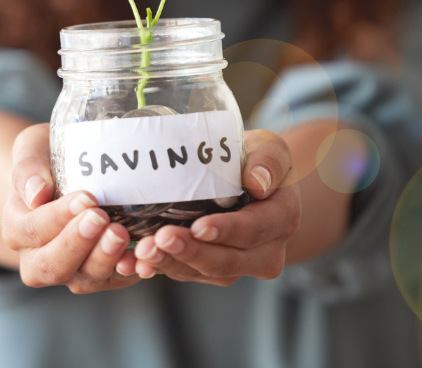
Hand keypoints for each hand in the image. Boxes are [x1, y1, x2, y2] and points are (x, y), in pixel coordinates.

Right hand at [2, 123, 140, 293]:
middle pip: (52, 265)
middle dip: (78, 243)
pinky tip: (140, 257)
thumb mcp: (33, 149)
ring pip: (83, 278)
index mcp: (17, 229)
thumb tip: (37, 193)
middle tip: (102, 218)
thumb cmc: (49, 158)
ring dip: (103, 258)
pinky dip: (127, 272)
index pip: (33, 230)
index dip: (58, 217)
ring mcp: (70, 271)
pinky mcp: (100, 276)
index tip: (86, 197)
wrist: (71, 173)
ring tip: (121, 233)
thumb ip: (28, 168)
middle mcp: (37, 259)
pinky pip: (113, 281)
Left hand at [129, 130, 300, 285]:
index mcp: (282, 219)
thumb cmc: (258, 159)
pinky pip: (188, 273)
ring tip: (143, 251)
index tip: (198, 226)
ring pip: (204, 272)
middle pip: (227, 261)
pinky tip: (138, 261)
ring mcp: (239, 264)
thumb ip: (269, 161)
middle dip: (191, 252)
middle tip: (159, 240)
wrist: (252, 180)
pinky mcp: (214, 269)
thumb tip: (257, 182)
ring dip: (171, 263)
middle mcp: (266, 251)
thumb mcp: (271, 148)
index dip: (226, 231)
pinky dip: (163, 267)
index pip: (254, 229)